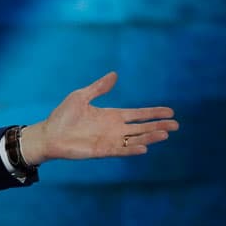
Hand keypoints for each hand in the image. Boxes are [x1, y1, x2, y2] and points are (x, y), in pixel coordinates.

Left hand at [19, 71, 176, 165]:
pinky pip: (121, 150)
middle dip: (158, 126)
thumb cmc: (62, 116)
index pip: (138, 114)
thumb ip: (99, 88)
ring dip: (150, 137)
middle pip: (142, 128)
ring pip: (135, 139)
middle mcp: (114, 129)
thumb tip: (115, 74)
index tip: (170, 112)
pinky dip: (132, 149)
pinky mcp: (102, 150)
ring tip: (165, 134)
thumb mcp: (81, 96)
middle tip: (176, 125)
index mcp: (111, 116)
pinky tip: (144, 147)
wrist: (49, 134)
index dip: (153, 113)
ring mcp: (110, 140)